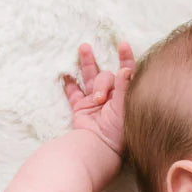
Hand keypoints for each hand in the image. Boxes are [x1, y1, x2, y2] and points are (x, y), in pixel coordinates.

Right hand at [59, 41, 136, 155]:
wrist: (98, 146)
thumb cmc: (117, 131)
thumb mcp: (125, 108)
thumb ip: (125, 88)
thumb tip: (126, 69)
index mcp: (124, 97)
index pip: (126, 73)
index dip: (125, 58)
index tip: (123, 44)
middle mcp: (110, 98)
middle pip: (106, 76)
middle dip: (103, 81)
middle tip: (100, 96)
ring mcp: (94, 102)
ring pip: (90, 77)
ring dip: (87, 62)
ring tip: (84, 47)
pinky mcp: (81, 107)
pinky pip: (73, 92)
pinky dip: (69, 83)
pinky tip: (65, 73)